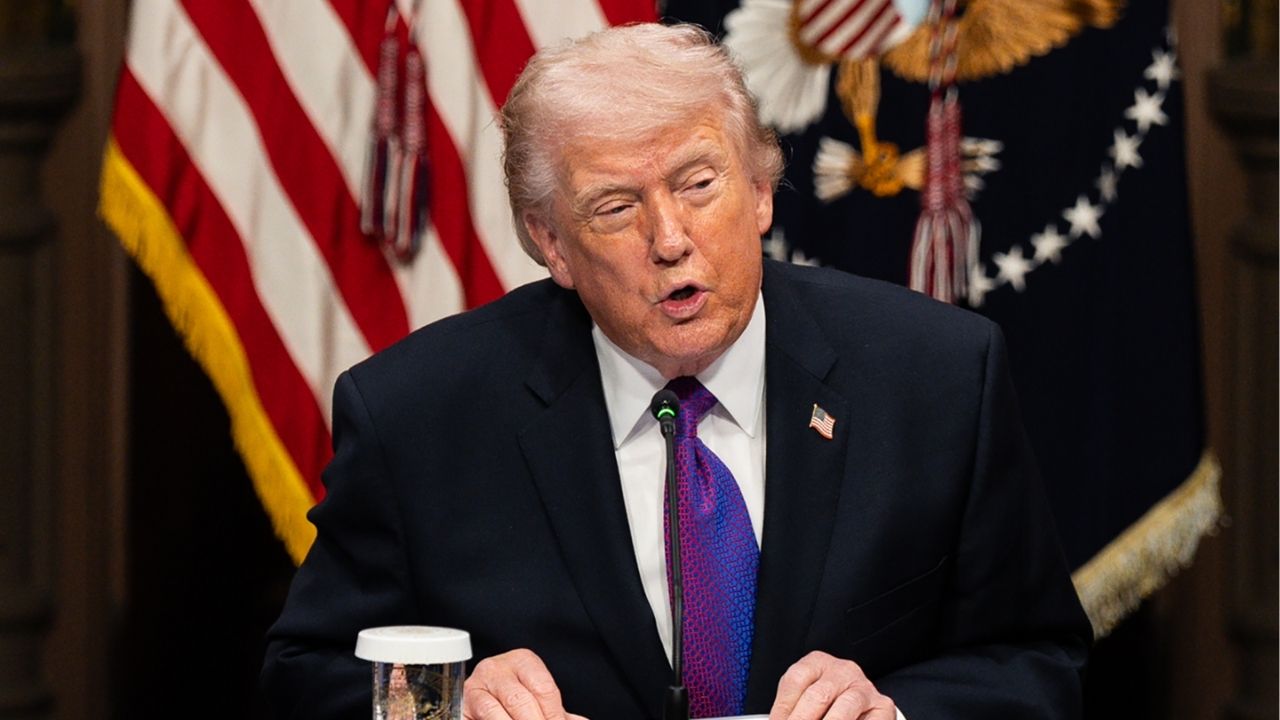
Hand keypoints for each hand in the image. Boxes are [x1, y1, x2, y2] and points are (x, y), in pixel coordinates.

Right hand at [462, 648, 587, 719]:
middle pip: (520, 700)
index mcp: (522, 661)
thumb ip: (559, 714)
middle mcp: (495, 668)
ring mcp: (473, 687)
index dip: (554, 715)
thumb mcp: (541, 703)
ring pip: (493, 711)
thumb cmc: (519, 704)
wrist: (484, 705)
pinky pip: (476, 718)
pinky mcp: (458, 706)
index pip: (543, 688)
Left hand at [768, 651, 895, 719]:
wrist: (861, 709)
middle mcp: (843, 670)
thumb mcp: (804, 699)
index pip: (795, 680)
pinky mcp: (883, 706)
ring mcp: (865, 688)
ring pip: (844, 708)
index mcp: (818, 663)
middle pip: (817, 696)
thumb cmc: (826, 704)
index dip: (783, 709)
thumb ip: (791, 710)